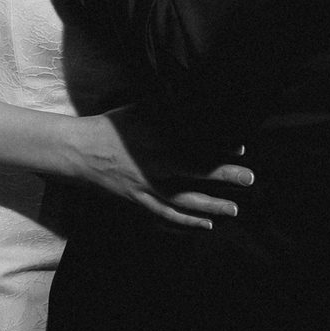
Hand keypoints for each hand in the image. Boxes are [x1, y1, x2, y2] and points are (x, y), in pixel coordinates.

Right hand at [71, 105, 252, 228]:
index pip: (197, 145)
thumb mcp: (140, 110)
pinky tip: (205, 225)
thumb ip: (167, 110)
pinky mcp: (139, 201)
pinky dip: (187, 222)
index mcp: (158, 141)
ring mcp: (148, 188)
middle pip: (198, 173)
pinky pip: (167, 215)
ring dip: (212, 206)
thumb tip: (192, 105)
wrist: (79, 150)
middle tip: (250, 178)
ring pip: (186, 201)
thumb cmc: (111, 126)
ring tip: (234, 209)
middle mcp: (157, 166)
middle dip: (226, 176)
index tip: (241, 148)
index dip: (221, 147)